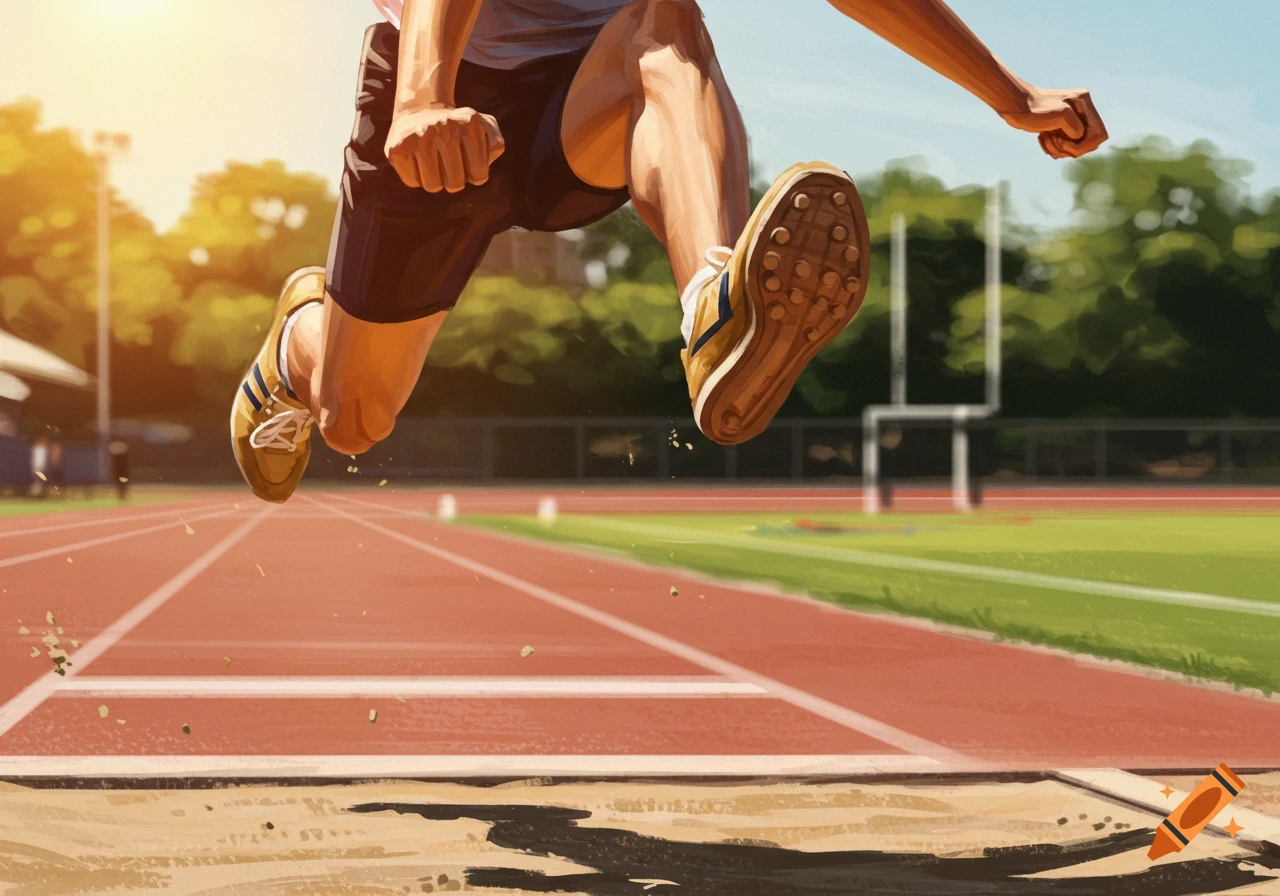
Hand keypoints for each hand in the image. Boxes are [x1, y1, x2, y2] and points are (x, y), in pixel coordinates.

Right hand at [384, 105, 504, 191]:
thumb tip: (486, 161)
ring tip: (433, 162)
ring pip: (433, 186)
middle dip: (454, 179)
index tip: (467, 161)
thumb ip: (495, 142)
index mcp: (470, 125)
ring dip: (435, 180)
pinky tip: (417, 160)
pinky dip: (416, 177)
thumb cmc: (457, 127)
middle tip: (448, 163)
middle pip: (454, 184)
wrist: (420, 109)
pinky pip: (412, 182)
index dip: (474, 174)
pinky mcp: (397, 148)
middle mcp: (444, 128)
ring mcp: (418, 137)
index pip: (478, 176)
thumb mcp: (483, 126)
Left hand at [999, 88, 1107, 159]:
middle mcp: (1081, 111)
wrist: (1013, 106)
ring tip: (1045, 138)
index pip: (1099, 134)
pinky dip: (1053, 148)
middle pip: (1088, 143)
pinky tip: (1042, 139)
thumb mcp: (1060, 115)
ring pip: (1075, 147)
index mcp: (1085, 104)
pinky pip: (1064, 147)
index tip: (1064, 142)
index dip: (1084, 145)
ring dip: (1059, 149)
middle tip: (1053, 141)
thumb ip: (1075, 127)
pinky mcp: (1060, 127)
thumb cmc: (1033, 109)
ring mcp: (1071, 120)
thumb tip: (1078, 137)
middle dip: (1070, 148)